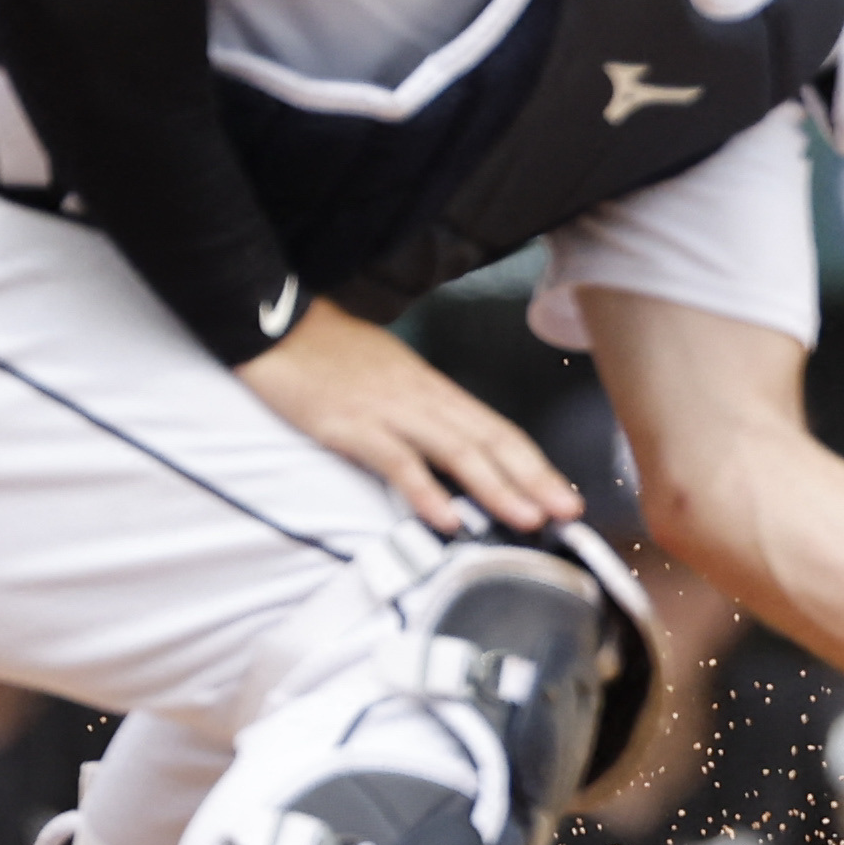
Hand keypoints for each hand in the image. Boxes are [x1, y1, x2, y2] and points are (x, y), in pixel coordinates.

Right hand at [237, 300, 579, 530]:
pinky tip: (446, 518)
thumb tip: (455, 452)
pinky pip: (396, 461)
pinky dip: (424, 490)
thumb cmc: (330, 354)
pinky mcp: (350, 425)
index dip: (534, 463)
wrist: (274, 325)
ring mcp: (388, 410)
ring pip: (456, 451)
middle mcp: (422, 398)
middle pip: (489, 441)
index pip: (496, 428)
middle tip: (569, 512)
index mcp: (434, 389)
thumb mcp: (389, 378)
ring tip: (528, 518)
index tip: (564, 494)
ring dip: (496, 488)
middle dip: (533, 479)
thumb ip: (422, 413)